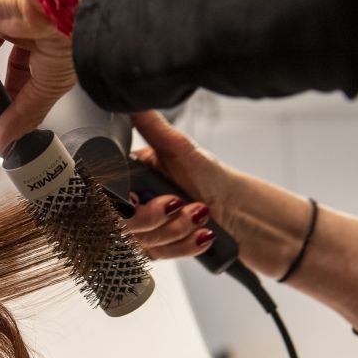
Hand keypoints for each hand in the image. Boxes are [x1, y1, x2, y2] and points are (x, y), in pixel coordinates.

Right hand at [124, 111, 240, 259]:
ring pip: (142, 243)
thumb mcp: (180, 149)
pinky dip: (184, 246)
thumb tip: (133, 99)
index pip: (108, 197)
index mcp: (133, 179)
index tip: (142, 196)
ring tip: (200, 214)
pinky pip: (159, 258)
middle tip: (180, 202)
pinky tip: (201, 235)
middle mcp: (135, 205)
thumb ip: (151, 126)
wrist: (248, 214)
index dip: (126, 201)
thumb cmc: (215, 178)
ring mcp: (147, 231)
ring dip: (176, 230)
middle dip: (155, 217)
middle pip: (122, 225)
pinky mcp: (161, 252)